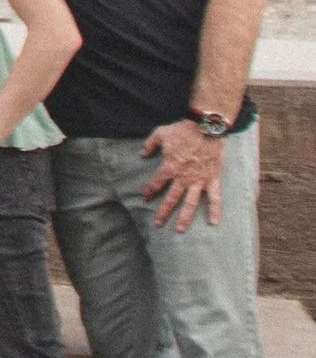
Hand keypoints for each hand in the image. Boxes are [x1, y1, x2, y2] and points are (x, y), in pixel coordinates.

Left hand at [141, 118, 226, 232]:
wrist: (207, 127)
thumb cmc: (183, 130)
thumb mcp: (161, 133)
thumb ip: (150, 144)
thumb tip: (142, 154)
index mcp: (170, 167)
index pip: (156, 183)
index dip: (149, 191)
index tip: (145, 199)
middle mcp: (183, 178)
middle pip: (171, 199)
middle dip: (163, 212)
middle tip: (157, 224)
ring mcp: (199, 181)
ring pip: (190, 203)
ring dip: (185, 218)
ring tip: (180, 230)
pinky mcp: (212, 179)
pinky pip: (215, 198)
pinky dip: (215, 210)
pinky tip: (214, 223)